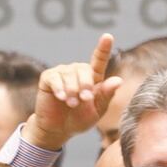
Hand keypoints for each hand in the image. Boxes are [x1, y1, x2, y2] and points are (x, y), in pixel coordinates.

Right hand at [22, 33, 123, 150]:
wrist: (57, 130)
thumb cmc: (79, 120)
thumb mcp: (96, 111)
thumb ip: (106, 95)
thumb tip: (118, 80)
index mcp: (92, 78)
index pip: (99, 61)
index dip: (103, 48)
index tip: (108, 37)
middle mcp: (77, 71)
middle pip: (84, 69)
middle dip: (85, 85)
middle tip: (83, 100)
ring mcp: (62, 73)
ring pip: (69, 74)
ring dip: (71, 91)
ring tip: (71, 104)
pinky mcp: (48, 78)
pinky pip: (54, 78)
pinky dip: (59, 88)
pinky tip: (61, 97)